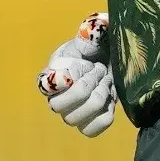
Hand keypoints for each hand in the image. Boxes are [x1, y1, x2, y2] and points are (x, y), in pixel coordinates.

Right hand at [37, 13, 115, 136]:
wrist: (115, 62)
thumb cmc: (100, 47)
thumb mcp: (95, 34)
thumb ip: (90, 31)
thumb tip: (89, 29)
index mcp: (52, 73)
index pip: (44, 85)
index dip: (56, 83)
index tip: (71, 74)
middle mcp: (57, 97)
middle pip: (58, 107)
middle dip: (84, 87)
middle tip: (100, 70)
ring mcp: (72, 113)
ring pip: (75, 120)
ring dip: (97, 98)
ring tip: (107, 81)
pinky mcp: (88, 125)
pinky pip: (90, 131)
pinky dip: (104, 115)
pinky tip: (110, 99)